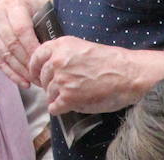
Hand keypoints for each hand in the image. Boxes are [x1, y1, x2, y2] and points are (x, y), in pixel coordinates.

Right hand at [0, 0, 40, 87]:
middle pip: (11, 45)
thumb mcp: (43, 10)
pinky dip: (10, 73)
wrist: (15, 3)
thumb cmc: (34, 8)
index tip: (44, 62)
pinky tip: (23, 82)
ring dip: (20, 72)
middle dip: (27, 64)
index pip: (21, 31)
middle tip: (42, 77)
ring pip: (3, 54)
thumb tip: (54, 49)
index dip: (32, 49)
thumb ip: (47, 25)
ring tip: (35, 82)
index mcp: (12, 6)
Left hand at [28, 36, 147, 113]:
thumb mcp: (83, 49)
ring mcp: (62, 80)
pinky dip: (59, 109)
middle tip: (60, 91)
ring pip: (48, 94)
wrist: (128, 74)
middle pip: (42, 78)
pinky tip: (66, 108)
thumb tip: (53, 69)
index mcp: (60, 46)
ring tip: (70, 100)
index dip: (35, 69)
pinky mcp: (69, 98)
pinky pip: (54, 107)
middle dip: (49, 86)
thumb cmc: (112, 63)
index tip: (37, 75)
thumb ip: (65, 55)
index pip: (36, 57)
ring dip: (56, 98)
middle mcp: (57, 61)